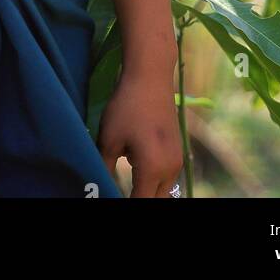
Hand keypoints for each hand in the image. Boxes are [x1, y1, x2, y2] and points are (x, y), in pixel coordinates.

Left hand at [96, 69, 182, 197]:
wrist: (150, 77)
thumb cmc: (126, 107)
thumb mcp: (109, 139)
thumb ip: (106, 168)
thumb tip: (100, 185)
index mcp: (153, 169)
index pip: (140, 201)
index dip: (126, 202)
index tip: (110, 195)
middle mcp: (170, 170)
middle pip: (156, 199)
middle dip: (139, 197)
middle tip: (119, 189)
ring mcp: (177, 160)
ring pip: (163, 189)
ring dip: (147, 188)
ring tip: (126, 168)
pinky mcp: (178, 150)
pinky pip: (167, 176)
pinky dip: (154, 177)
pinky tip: (135, 156)